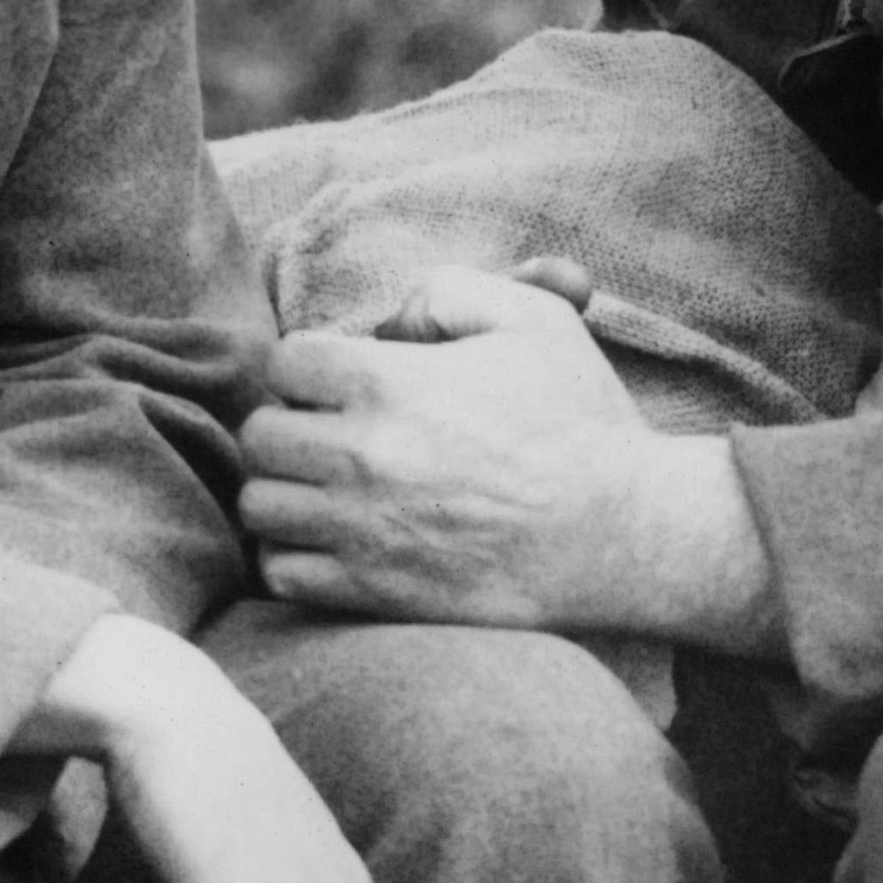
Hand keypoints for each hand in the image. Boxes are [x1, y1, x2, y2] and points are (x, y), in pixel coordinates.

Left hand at [241, 266, 777, 647]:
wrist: (622, 535)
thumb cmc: (580, 422)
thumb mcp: (531, 317)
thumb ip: (446, 290)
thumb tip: (388, 322)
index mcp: (385, 381)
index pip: (284, 363)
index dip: (312, 369)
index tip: (343, 386)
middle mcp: (358, 454)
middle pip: (259, 436)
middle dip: (290, 428)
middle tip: (331, 438)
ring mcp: (360, 528)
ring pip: (259, 506)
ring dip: (286, 494)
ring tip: (327, 493)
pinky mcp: (372, 592)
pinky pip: (283, 572)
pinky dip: (295, 557)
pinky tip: (336, 543)